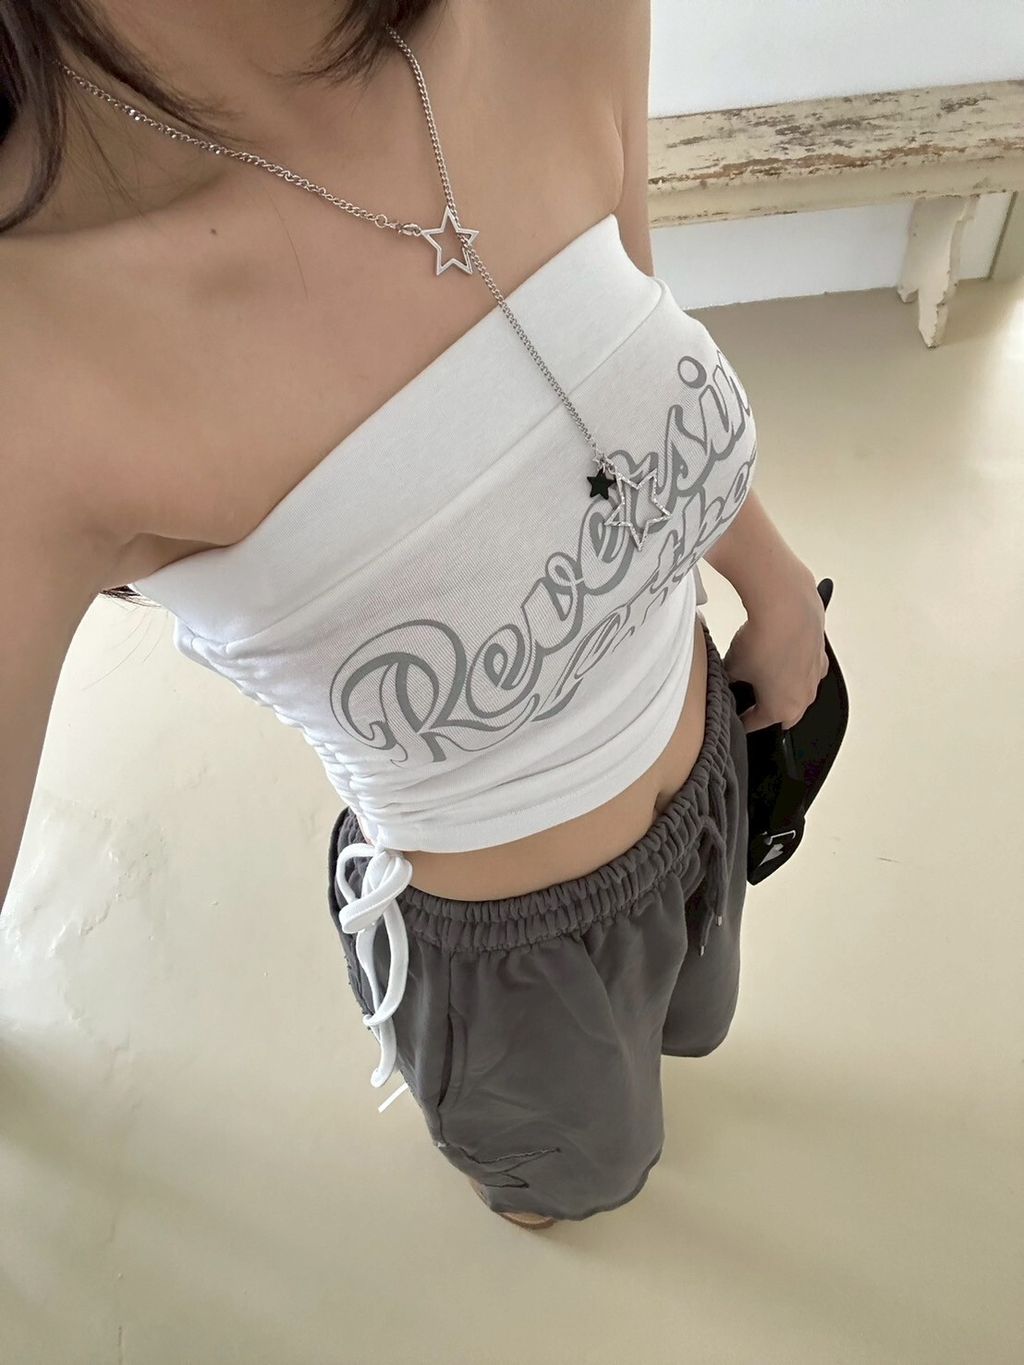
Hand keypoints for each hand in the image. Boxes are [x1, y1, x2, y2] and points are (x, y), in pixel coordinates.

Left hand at [722, 573, 828, 733]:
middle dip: (766, 708)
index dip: (741, 722)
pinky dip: (794, 664)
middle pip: (783, 713)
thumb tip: (725, 678)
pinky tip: (780, 651)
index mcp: (782, 709)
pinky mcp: (820, 655)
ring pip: (797, 691)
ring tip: (764, 670)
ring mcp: (815, 676)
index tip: (736, 719)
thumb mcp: (733, 666)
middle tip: (750, 700)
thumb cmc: (765, 641)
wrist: (788, 609)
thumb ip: (727, 679)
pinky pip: (806, 668)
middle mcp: (804, 698)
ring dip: (783, 686)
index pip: (756, 724)